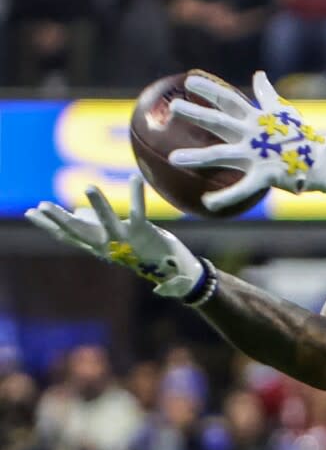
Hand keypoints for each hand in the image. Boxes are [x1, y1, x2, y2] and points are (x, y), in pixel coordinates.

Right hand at [25, 176, 203, 297]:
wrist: (172, 271)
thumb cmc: (141, 250)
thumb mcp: (114, 239)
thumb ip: (95, 226)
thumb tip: (77, 211)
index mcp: (98, 246)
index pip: (68, 236)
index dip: (48, 225)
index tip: (30, 212)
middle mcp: (107, 244)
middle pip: (78, 231)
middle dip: (58, 219)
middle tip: (41, 206)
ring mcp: (124, 239)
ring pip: (106, 221)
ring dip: (98, 204)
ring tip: (88, 186)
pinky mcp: (143, 232)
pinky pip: (138, 211)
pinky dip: (136, 194)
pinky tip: (135, 177)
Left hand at [168, 70, 325, 211]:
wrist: (323, 162)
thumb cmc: (302, 137)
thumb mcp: (284, 112)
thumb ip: (267, 94)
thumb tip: (259, 74)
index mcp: (257, 118)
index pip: (229, 99)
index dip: (209, 89)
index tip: (188, 81)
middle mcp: (253, 133)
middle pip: (219, 121)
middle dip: (195, 113)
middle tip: (172, 107)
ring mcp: (258, 154)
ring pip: (222, 154)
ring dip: (197, 157)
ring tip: (173, 159)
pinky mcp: (265, 175)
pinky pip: (242, 188)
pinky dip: (225, 196)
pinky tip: (207, 202)